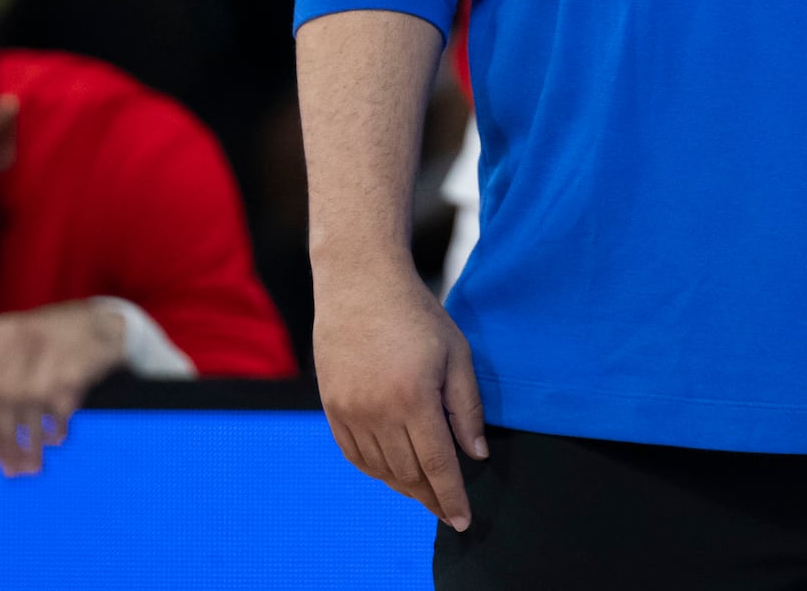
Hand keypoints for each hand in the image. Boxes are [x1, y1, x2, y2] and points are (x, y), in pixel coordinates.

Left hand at [0, 301, 128, 475]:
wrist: (99, 323)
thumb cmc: (36, 334)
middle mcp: (21, 340)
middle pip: (3, 402)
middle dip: (6, 441)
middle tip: (11, 471)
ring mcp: (51, 352)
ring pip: (31, 407)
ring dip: (31, 443)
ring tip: (30, 467)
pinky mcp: (78, 364)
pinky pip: (62, 404)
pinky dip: (57, 426)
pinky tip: (55, 441)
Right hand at [311, 261, 487, 529]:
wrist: (360, 286)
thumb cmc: (417, 315)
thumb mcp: (456, 354)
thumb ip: (467, 408)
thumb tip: (474, 455)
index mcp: (414, 399)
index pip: (438, 465)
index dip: (452, 497)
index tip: (463, 520)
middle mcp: (377, 412)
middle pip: (409, 474)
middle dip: (431, 497)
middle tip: (448, 510)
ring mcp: (350, 412)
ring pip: (381, 470)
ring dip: (405, 487)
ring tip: (425, 493)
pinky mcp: (332, 408)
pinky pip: (355, 456)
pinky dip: (376, 471)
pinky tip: (393, 473)